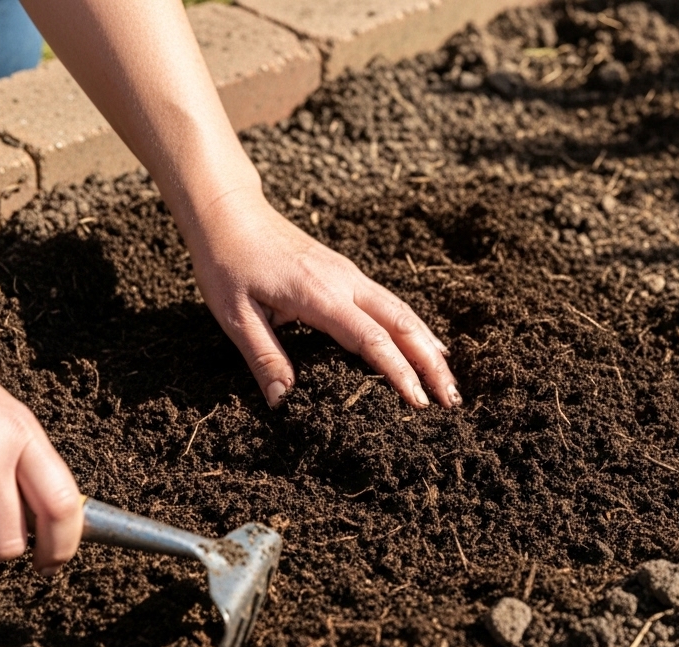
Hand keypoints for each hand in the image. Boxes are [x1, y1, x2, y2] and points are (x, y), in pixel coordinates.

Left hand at [185, 187, 459, 408]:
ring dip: (429, 345)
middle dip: (430, 363)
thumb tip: (283, 402)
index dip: (398, 374)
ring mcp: (349, 275)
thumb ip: (264, 357)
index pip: (372, 340)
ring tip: (449, 378)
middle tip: (451, 400)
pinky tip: (426, 343)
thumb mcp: (235, 315)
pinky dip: (414, 327)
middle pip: (402, 324)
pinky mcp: (346, 272)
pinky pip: (390, 302)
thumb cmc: (227, 262)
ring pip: (402, 311)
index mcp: (319, 296)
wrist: (228, 211)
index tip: (418, 403)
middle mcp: (345, 282)